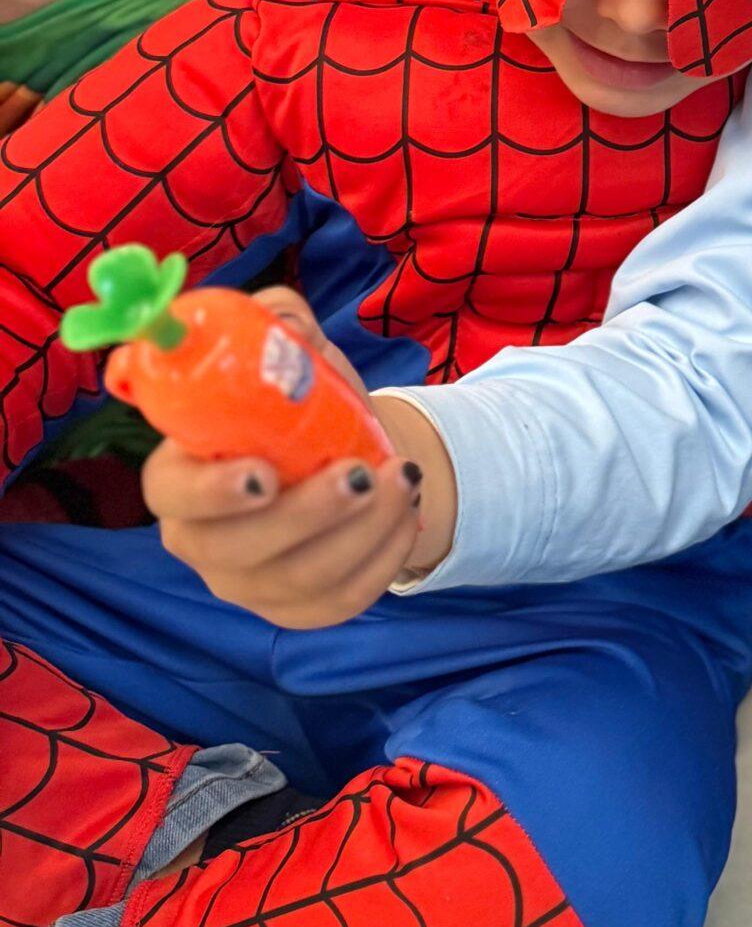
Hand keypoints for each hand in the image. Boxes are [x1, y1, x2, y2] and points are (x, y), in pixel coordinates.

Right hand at [141, 287, 423, 628]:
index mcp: (181, 474)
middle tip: (362, 472)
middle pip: (237, 550)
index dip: (210, 492)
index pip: (170, 494)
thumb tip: (281, 315)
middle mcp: (203, 540)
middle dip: (308, 513)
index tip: (264, 474)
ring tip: (404, 480)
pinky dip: (382, 559)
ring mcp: (248, 584)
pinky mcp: (297, 611)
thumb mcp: (297, 357)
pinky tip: (407, 516)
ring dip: (361, 531)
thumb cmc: (308, 408)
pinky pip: (339, 601)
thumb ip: (282, 324)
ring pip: (299, 578)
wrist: (356, 456)